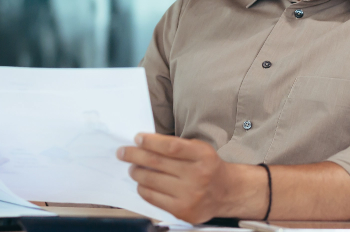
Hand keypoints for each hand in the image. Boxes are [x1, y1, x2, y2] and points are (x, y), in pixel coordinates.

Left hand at [116, 133, 266, 223]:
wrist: (226, 192)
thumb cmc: (207, 167)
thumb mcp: (199, 149)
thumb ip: (176, 146)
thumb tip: (143, 143)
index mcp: (203, 155)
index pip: (170, 146)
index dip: (150, 142)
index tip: (137, 138)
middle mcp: (198, 175)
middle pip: (157, 163)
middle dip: (134, 155)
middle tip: (123, 152)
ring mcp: (190, 195)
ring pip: (152, 180)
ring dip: (136, 172)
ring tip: (132, 167)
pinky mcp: (183, 211)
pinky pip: (154, 198)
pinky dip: (143, 189)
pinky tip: (141, 183)